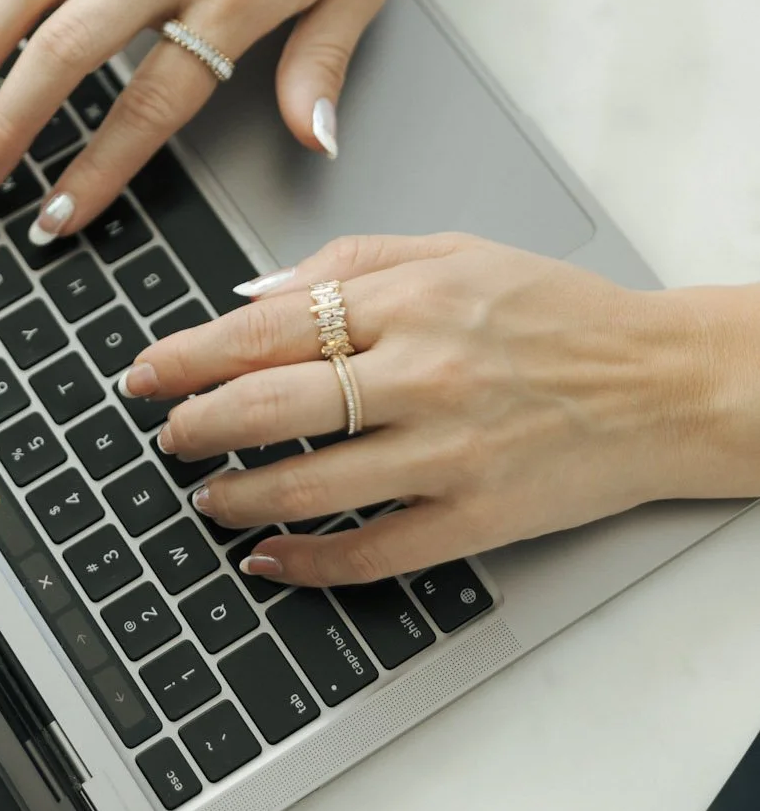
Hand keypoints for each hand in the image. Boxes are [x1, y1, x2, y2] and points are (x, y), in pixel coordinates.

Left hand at [125, 232, 759, 586]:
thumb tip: (252, 291)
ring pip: (311, 481)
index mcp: (410, 300)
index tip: (147, 369)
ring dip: (239, 493)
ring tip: (202, 496)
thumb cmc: (559, 313)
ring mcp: (450, 451)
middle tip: (161, 433)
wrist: (663, 381)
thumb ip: (348, 260)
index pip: (268, 326)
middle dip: (196, 421)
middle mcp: (423, 372)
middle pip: (274, 402)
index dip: (191, 352)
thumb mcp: (454, 249)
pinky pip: (375, 551)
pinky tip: (270, 558)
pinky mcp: (478, 517)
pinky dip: (311, 561)